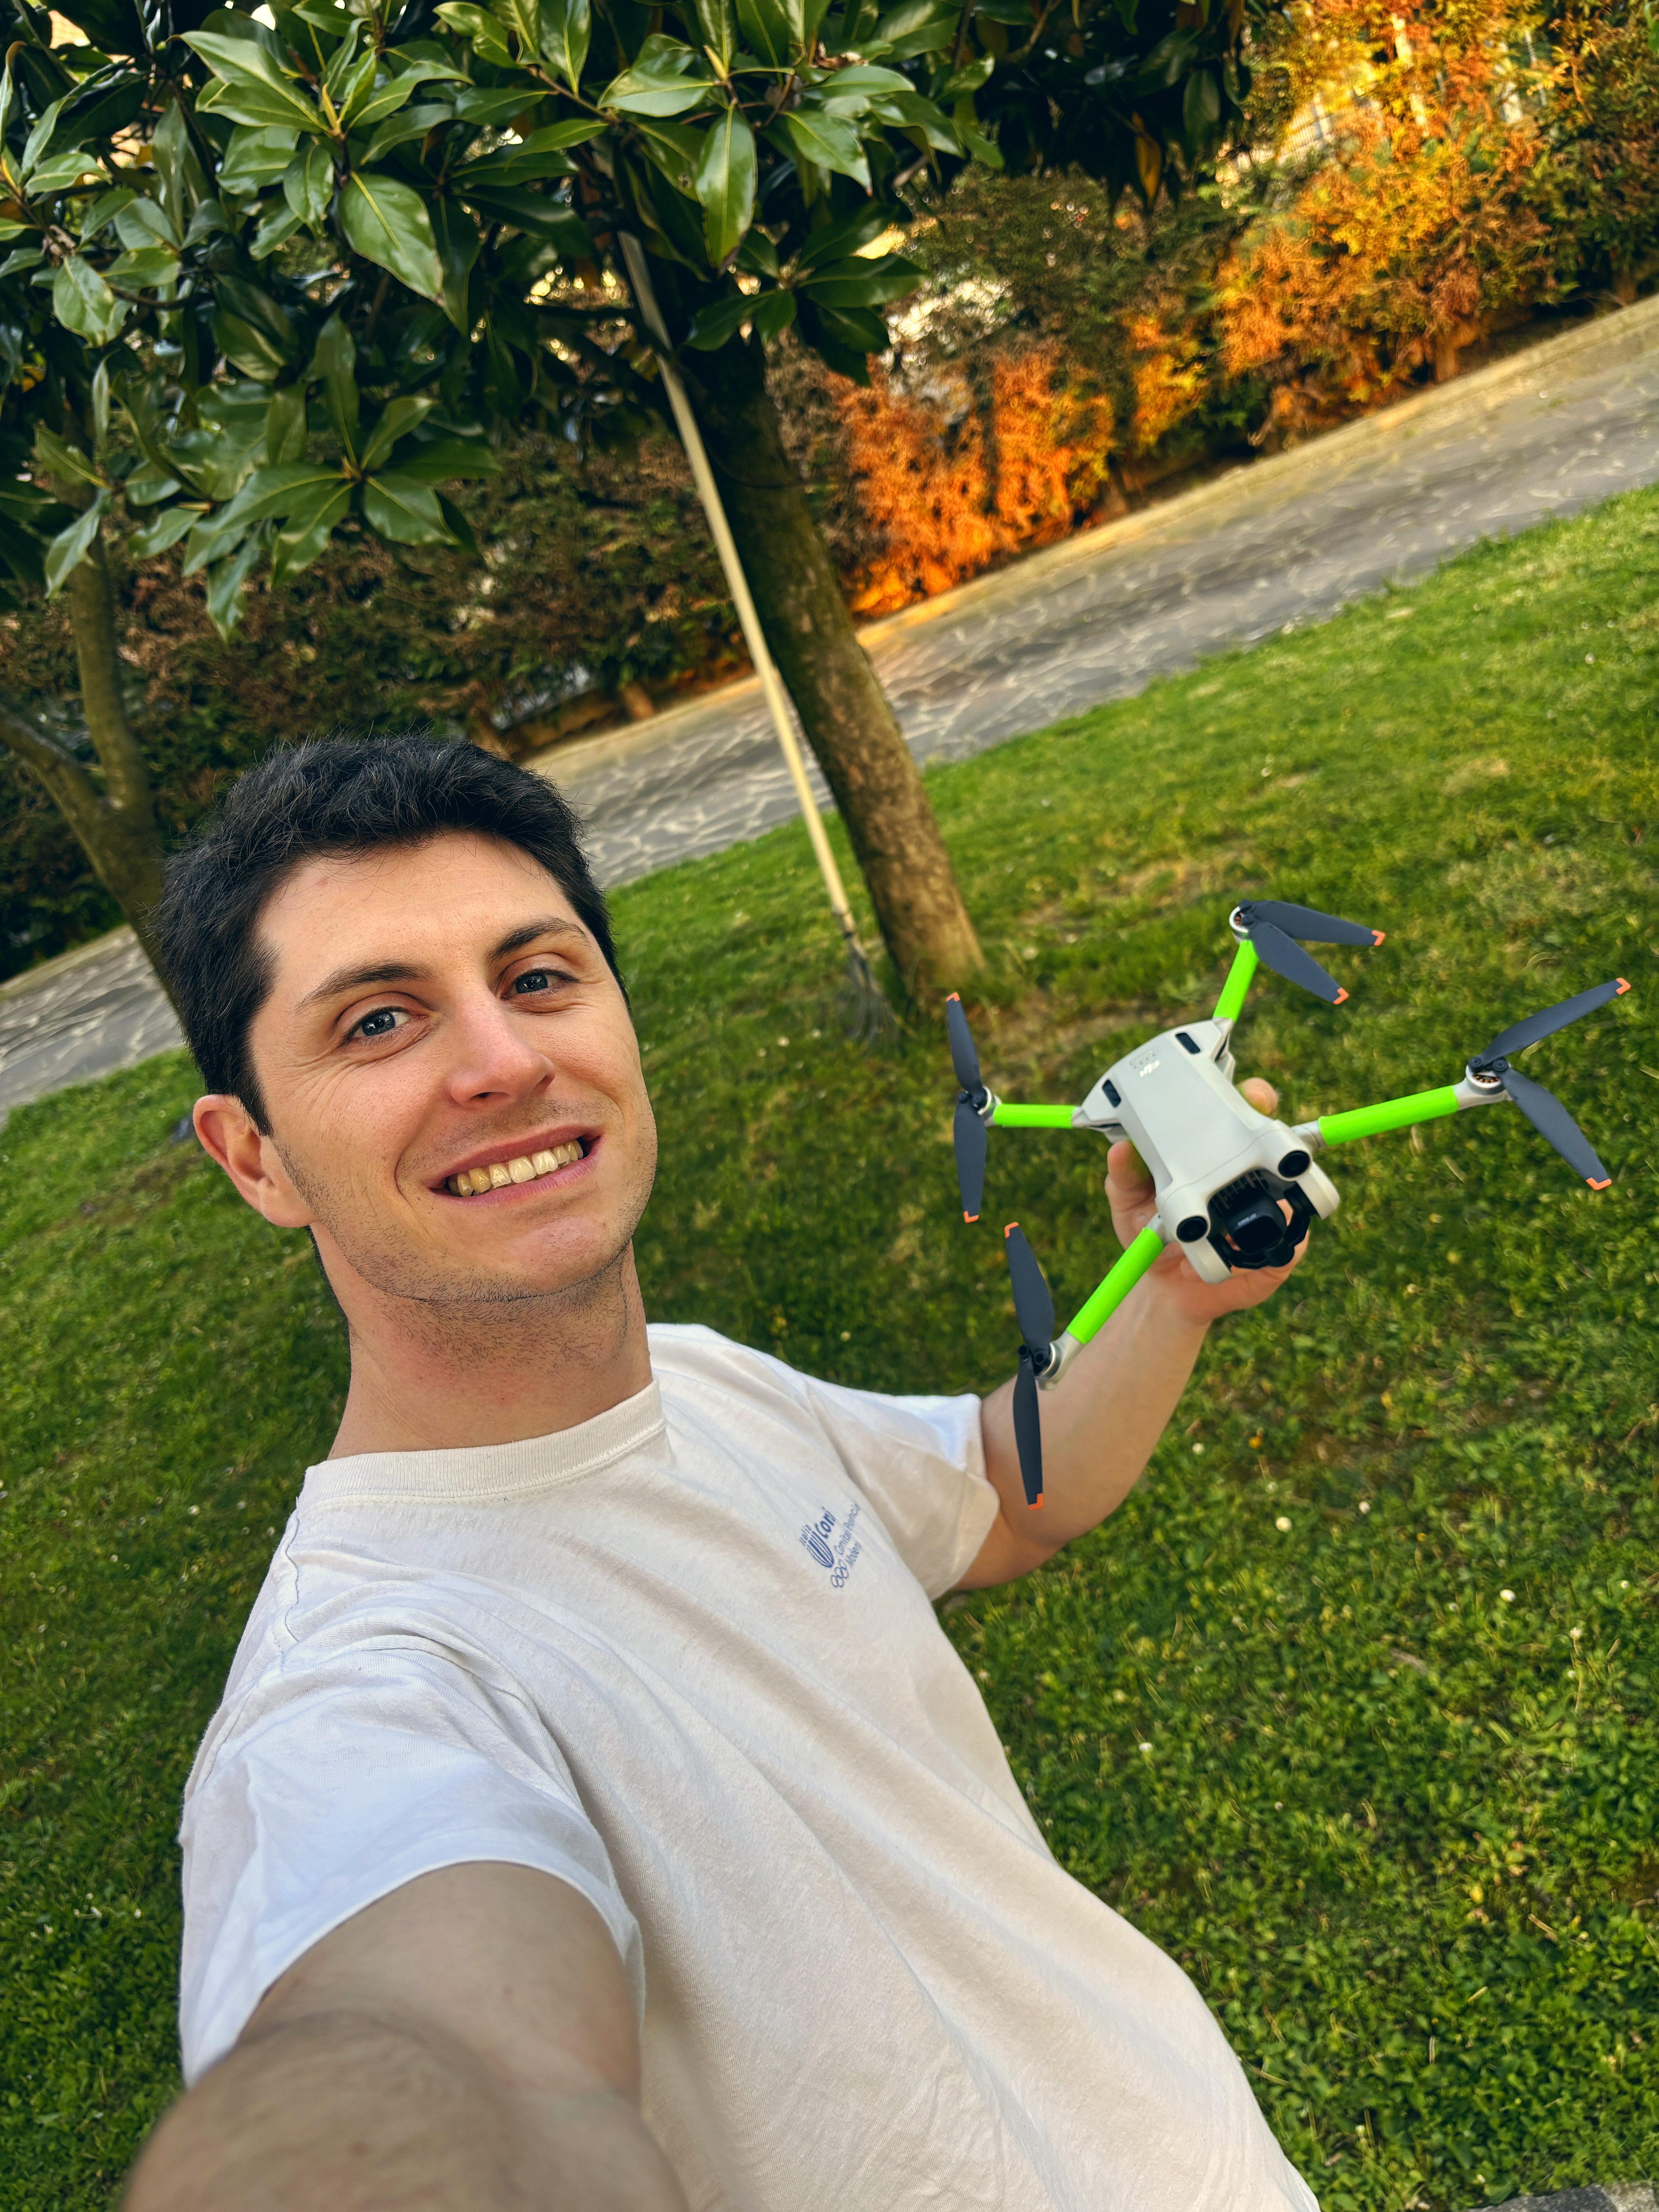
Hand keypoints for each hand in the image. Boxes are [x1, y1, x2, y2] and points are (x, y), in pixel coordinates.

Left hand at [1103, 1077, 1308, 1329]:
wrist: (1165, 1288)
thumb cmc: (1153, 1232)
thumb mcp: (1129, 1202)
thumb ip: (1126, 1177)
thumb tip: (1121, 1150)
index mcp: (1220, 1156)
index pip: (1245, 1116)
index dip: (1252, 1098)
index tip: (1250, 1094)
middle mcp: (1252, 1180)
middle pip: (1281, 1146)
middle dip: (1280, 1133)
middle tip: (1260, 1132)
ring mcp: (1270, 1217)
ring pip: (1293, 1196)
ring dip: (1277, 1194)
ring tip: (1245, 1205)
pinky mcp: (1277, 1256)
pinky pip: (1290, 1249)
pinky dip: (1274, 1249)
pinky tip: (1240, 1254)